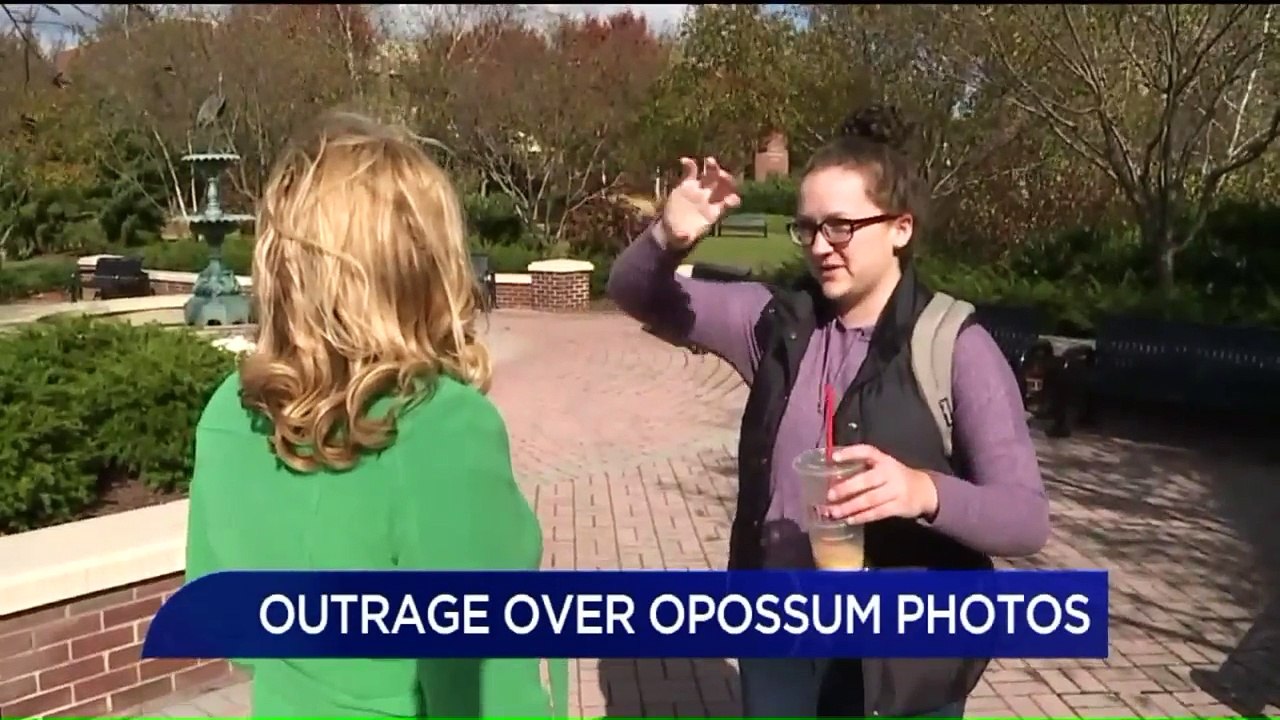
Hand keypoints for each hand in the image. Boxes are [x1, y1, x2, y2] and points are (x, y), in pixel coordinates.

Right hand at [661, 156, 740, 248]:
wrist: (672, 228)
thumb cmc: (682, 236)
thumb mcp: (682, 239)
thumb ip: (684, 237)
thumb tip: (683, 236)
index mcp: (714, 212)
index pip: (729, 203)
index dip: (732, 200)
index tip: (729, 199)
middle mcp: (710, 198)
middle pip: (723, 185)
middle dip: (725, 178)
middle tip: (720, 174)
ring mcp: (699, 190)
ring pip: (710, 174)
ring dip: (712, 167)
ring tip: (709, 160)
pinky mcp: (687, 185)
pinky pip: (691, 171)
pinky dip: (689, 164)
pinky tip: (684, 161)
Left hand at [821, 444, 938, 523]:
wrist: (924, 491)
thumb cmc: (895, 478)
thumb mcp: (883, 467)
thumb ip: (863, 469)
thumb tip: (832, 479)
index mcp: (883, 460)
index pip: (867, 451)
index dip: (851, 453)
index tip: (833, 458)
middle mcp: (889, 473)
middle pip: (866, 480)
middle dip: (846, 488)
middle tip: (829, 496)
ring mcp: (896, 490)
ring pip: (869, 499)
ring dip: (850, 507)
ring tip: (834, 512)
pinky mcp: (899, 506)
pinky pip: (877, 513)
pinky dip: (862, 517)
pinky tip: (849, 519)